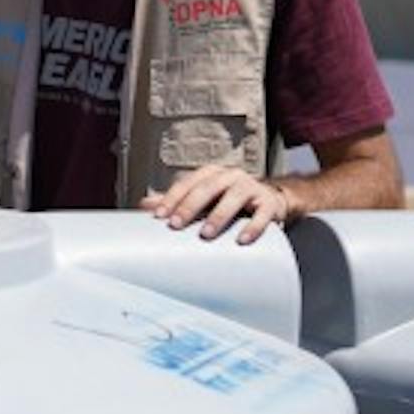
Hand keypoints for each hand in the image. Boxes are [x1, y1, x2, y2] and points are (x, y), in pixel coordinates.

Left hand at [141, 165, 296, 243]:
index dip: (172, 198)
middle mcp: (230, 176)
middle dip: (190, 206)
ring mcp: (251, 188)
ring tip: (206, 233)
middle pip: (208, 187)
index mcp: (211, 174)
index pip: (188, 182)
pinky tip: (241, 240)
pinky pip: (262, 214)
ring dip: (218, 215)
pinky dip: (253, 227)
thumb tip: (144, 204)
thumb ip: (177, 201)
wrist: (269, 202)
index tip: (159, 216)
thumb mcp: (202, 199)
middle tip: (176, 224)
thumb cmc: (228, 201)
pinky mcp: (269, 203)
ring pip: (234, 197)